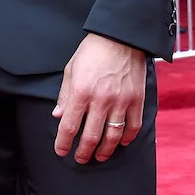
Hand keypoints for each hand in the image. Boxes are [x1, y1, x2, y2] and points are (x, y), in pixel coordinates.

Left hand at [53, 35, 146, 164]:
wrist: (121, 36)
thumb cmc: (93, 51)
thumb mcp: (71, 69)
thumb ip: (65, 95)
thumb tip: (58, 115)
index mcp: (81, 92)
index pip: (68, 126)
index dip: (63, 143)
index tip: (61, 151)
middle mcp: (101, 100)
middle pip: (90, 136)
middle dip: (83, 152)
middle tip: (80, 158)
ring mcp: (121, 101)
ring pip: (113, 137)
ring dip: (105, 151)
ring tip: (99, 156)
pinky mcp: (137, 100)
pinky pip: (133, 126)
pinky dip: (127, 138)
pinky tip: (121, 143)